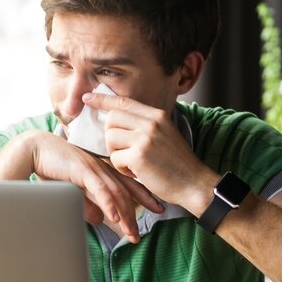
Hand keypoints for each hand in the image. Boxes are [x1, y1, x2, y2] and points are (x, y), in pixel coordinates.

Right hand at [0, 130, 162, 242]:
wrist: (33, 150)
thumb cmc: (50, 168)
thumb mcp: (71, 190)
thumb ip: (85, 203)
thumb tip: (97, 219)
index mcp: (101, 168)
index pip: (128, 183)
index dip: (144, 197)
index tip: (158, 209)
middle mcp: (102, 167)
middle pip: (125, 192)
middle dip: (136, 214)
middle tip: (141, 234)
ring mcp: (94, 167)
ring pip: (115, 193)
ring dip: (124, 215)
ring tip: (131, 233)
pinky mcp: (82, 170)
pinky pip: (99, 189)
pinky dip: (108, 203)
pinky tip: (115, 218)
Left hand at [82, 93, 218, 208]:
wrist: (194, 184)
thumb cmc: (177, 164)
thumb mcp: (165, 135)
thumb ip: (144, 125)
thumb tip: (115, 120)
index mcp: (157, 115)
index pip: (123, 101)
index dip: (102, 99)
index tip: (87, 97)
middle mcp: (151, 123)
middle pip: (112, 119)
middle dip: (110, 136)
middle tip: (122, 150)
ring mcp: (145, 138)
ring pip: (110, 139)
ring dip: (116, 153)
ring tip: (132, 162)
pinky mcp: (139, 156)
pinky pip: (114, 159)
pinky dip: (121, 169)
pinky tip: (137, 172)